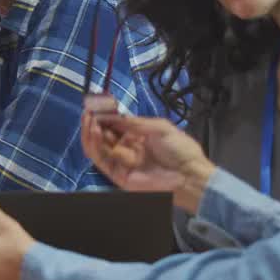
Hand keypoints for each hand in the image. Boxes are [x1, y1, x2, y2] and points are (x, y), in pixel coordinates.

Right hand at [80, 111, 214, 212]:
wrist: (190, 173)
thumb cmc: (180, 149)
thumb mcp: (157, 127)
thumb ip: (132, 122)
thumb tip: (111, 114)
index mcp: (137, 137)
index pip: (114, 125)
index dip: (104, 115)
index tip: (96, 104)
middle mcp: (127, 149)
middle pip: (102, 136)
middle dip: (94, 122)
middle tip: (89, 110)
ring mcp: (122, 163)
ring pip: (97, 148)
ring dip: (90, 132)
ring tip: (89, 118)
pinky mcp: (119, 175)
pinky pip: (101, 160)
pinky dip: (94, 145)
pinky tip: (95, 131)